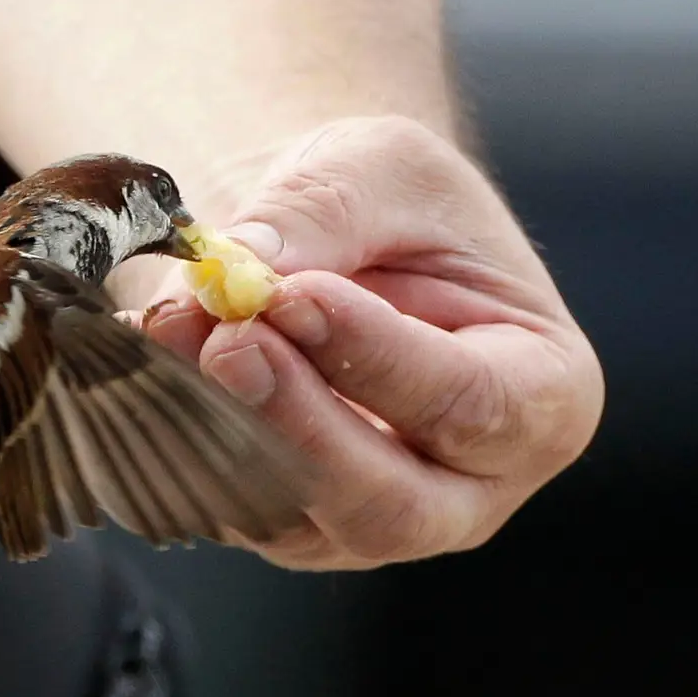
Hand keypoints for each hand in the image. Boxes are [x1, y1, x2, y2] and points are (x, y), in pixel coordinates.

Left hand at [119, 115, 604, 569]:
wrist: (339, 248)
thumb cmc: (397, 211)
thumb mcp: (386, 166)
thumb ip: (328, 208)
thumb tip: (250, 269)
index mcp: (543, 399)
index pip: (472, 406)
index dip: (381, 359)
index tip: (298, 295)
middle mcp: (470, 489)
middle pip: (390, 506)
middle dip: (301, 426)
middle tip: (229, 340)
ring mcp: (375, 524)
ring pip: (298, 522)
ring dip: (223, 430)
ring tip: (175, 323)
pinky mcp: (291, 530)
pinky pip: (229, 514)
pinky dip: (180, 441)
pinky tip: (154, 356)